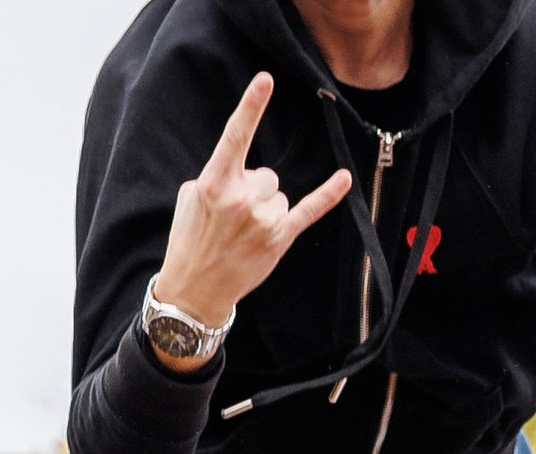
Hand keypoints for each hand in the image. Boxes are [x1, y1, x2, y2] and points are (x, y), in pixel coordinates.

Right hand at [150, 74, 352, 363]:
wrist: (195, 290)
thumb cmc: (191, 240)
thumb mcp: (192, 199)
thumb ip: (221, 176)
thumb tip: (247, 174)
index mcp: (215, 183)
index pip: (236, 137)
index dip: (251, 106)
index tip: (266, 80)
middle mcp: (242, 200)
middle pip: (266, 174)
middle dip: (253, 191)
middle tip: (234, 218)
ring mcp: (263, 221)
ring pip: (280, 195)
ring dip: (266, 209)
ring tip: (245, 233)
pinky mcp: (280, 240)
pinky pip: (309, 210)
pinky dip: (328, 195)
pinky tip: (344, 179)